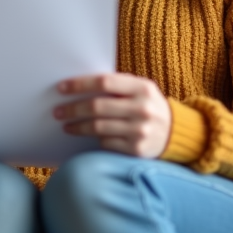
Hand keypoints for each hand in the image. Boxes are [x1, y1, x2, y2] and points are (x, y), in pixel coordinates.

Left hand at [55, 73, 171, 158]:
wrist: (175, 132)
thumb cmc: (148, 105)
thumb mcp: (140, 89)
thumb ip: (117, 85)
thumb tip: (78, 86)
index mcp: (143, 88)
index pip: (104, 82)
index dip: (80, 84)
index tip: (61, 88)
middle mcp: (143, 108)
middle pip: (97, 106)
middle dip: (72, 109)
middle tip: (57, 111)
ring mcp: (140, 130)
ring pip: (98, 127)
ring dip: (77, 127)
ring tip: (66, 125)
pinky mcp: (136, 150)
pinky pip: (106, 143)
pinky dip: (95, 139)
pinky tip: (88, 136)